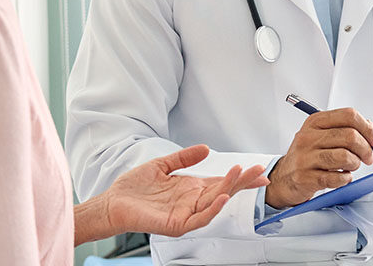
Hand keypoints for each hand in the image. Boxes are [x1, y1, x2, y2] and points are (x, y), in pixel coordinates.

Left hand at [100, 145, 268, 237]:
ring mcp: (186, 214)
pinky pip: (200, 219)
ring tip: (240, 175)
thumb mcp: (162, 165)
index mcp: (191, 189)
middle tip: (259, 170)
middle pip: (223, 190)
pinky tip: (221, 197)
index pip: (221, 182)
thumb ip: (184, 157)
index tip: (258, 170)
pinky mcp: (177, 224)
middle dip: (242, 181)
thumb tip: (205, 149)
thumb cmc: (134, 189)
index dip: (240, 177)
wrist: (113, 202)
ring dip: (229, 189)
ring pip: (215, 203)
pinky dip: (212, 209)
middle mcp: (192, 202)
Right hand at [265, 108, 372, 208]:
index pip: (349, 116)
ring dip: (355, 163)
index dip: (368, 128)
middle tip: (367, 157)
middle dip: (365, 149)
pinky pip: (336, 177)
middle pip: (349, 136)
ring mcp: (305, 157)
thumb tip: (371, 129)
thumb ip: (346, 128)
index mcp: (315, 122)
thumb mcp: (322, 135)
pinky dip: (345, 178)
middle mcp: (308, 137)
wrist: (284, 177)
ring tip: (352, 166)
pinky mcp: (305, 177)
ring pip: (344, 156)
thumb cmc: (308, 156)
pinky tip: (342, 177)